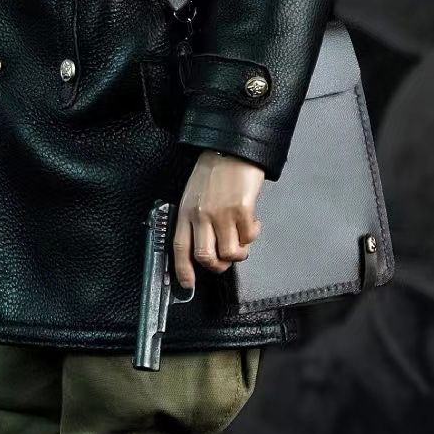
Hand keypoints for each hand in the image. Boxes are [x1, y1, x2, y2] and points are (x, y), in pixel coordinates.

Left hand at [173, 150, 264, 288]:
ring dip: (240, 251)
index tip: (188, 284)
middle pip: (206, 257)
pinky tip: (253, 223)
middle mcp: (201, 215)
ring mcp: (222, 213)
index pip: (180, 248)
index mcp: (187, 212)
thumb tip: (206, 245)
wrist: (233, 149)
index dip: (183, 270)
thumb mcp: (194, 195)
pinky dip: (253, 234)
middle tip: (227, 259)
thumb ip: (196, 219)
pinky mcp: (242, 209)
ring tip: (243, 239)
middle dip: (219, 266)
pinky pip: (249, 236)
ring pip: (230, 252)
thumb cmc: (215, 171)